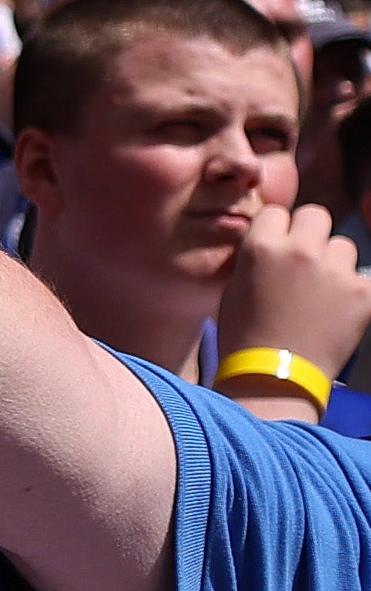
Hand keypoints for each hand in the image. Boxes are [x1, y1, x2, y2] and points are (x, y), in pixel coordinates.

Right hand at [222, 200, 370, 388]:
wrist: (273, 378)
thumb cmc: (244, 336)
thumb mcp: (233, 287)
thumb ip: (256, 256)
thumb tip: (275, 242)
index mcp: (261, 246)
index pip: (277, 212)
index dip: (277, 230)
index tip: (277, 248)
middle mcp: (300, 250)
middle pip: (316, 216)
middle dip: (310, 235)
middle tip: (304, 262)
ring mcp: (335, 270)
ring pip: (343, 247)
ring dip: (334, 263)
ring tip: (321, 294)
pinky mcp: (363, 292)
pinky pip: (362, 278)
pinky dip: (353, 292)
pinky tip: (338, 311)